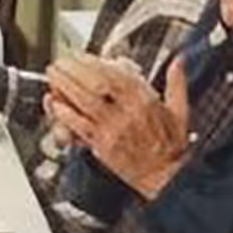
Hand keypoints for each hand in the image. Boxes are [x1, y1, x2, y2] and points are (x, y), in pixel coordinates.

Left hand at [46, 54, 190, 198]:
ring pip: (84, 102)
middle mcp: (127, 112)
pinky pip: (79, 126)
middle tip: (60, 63)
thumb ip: (176, 82)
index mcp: (145, 99)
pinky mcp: (101, 145)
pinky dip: (65, 114)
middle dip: (73, 70)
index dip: (94, 63)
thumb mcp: (179, 110)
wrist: (165, 175)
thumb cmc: (170, 145)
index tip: (81, 56)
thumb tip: (179, 61)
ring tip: (53, 77)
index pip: (115, 74)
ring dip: (65, 87)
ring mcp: (112, 128)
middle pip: (95, 83)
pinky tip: (55, 104)